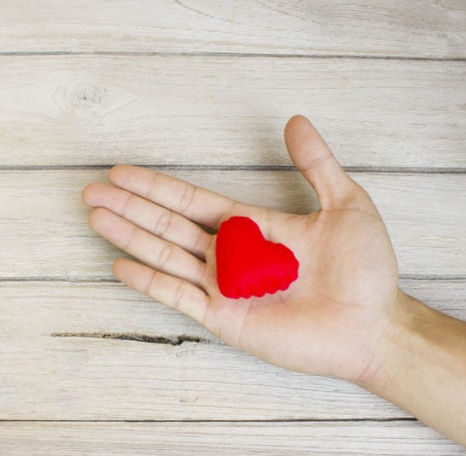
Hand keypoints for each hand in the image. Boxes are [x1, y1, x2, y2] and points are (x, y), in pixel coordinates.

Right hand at [83, 115, 398, 382]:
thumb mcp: (345, 203)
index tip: (122, 172)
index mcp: (249, 226)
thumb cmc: (365, 269)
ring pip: (165, 254)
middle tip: (91, 191)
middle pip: (167, 224)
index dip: (156, 186)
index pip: (191, 200)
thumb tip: (295, 121)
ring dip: (129, 236)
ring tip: (96, 217)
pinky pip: (178, 296)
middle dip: (129, 207)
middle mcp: (228, 254)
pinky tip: (120, 264)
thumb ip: (316, 163)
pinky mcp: (224, 318)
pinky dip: (149, 280)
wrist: (374, 324)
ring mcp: (223, 287)